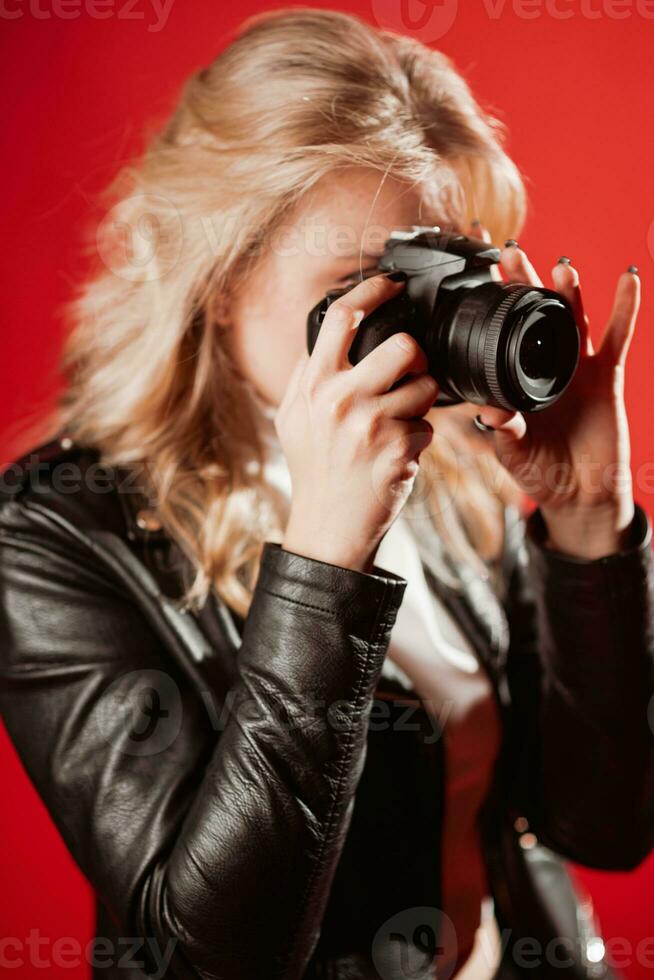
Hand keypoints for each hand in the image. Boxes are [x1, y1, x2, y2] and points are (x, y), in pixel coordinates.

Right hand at [276, 273, 437, 572]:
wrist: (327, 529)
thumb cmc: (316, 471)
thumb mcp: (294, 420)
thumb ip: (308, 375)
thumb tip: (329, 332)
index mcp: (312, 386)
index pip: (341, 318)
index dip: (373, 291)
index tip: (393, 285)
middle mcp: (338, 401)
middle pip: (402, 346)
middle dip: (416, 355)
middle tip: (411, 370)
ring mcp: (370, 426)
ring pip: (426, 386)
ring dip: (422, 402)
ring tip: (401, 422)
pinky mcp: (398, 451)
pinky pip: (429, 426)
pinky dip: (420, 439)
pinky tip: (398, 454)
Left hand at [470, 222, 640, 557]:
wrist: (578, 495)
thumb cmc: (539, 470)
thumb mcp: (512, 450)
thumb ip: (503, 428)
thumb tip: (488, 409)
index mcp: (513, 377)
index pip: (497, 330)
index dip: (489, 301)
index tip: (474, 267)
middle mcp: (542, 364)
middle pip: (533, 314)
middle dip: (524, 282)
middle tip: (510, 252)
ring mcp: (576, 367)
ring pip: (571, 319)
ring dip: (568, 292)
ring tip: (560, 267)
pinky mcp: (607, 377)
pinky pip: (618, 337)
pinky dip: (625, 308)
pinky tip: (628, 279)